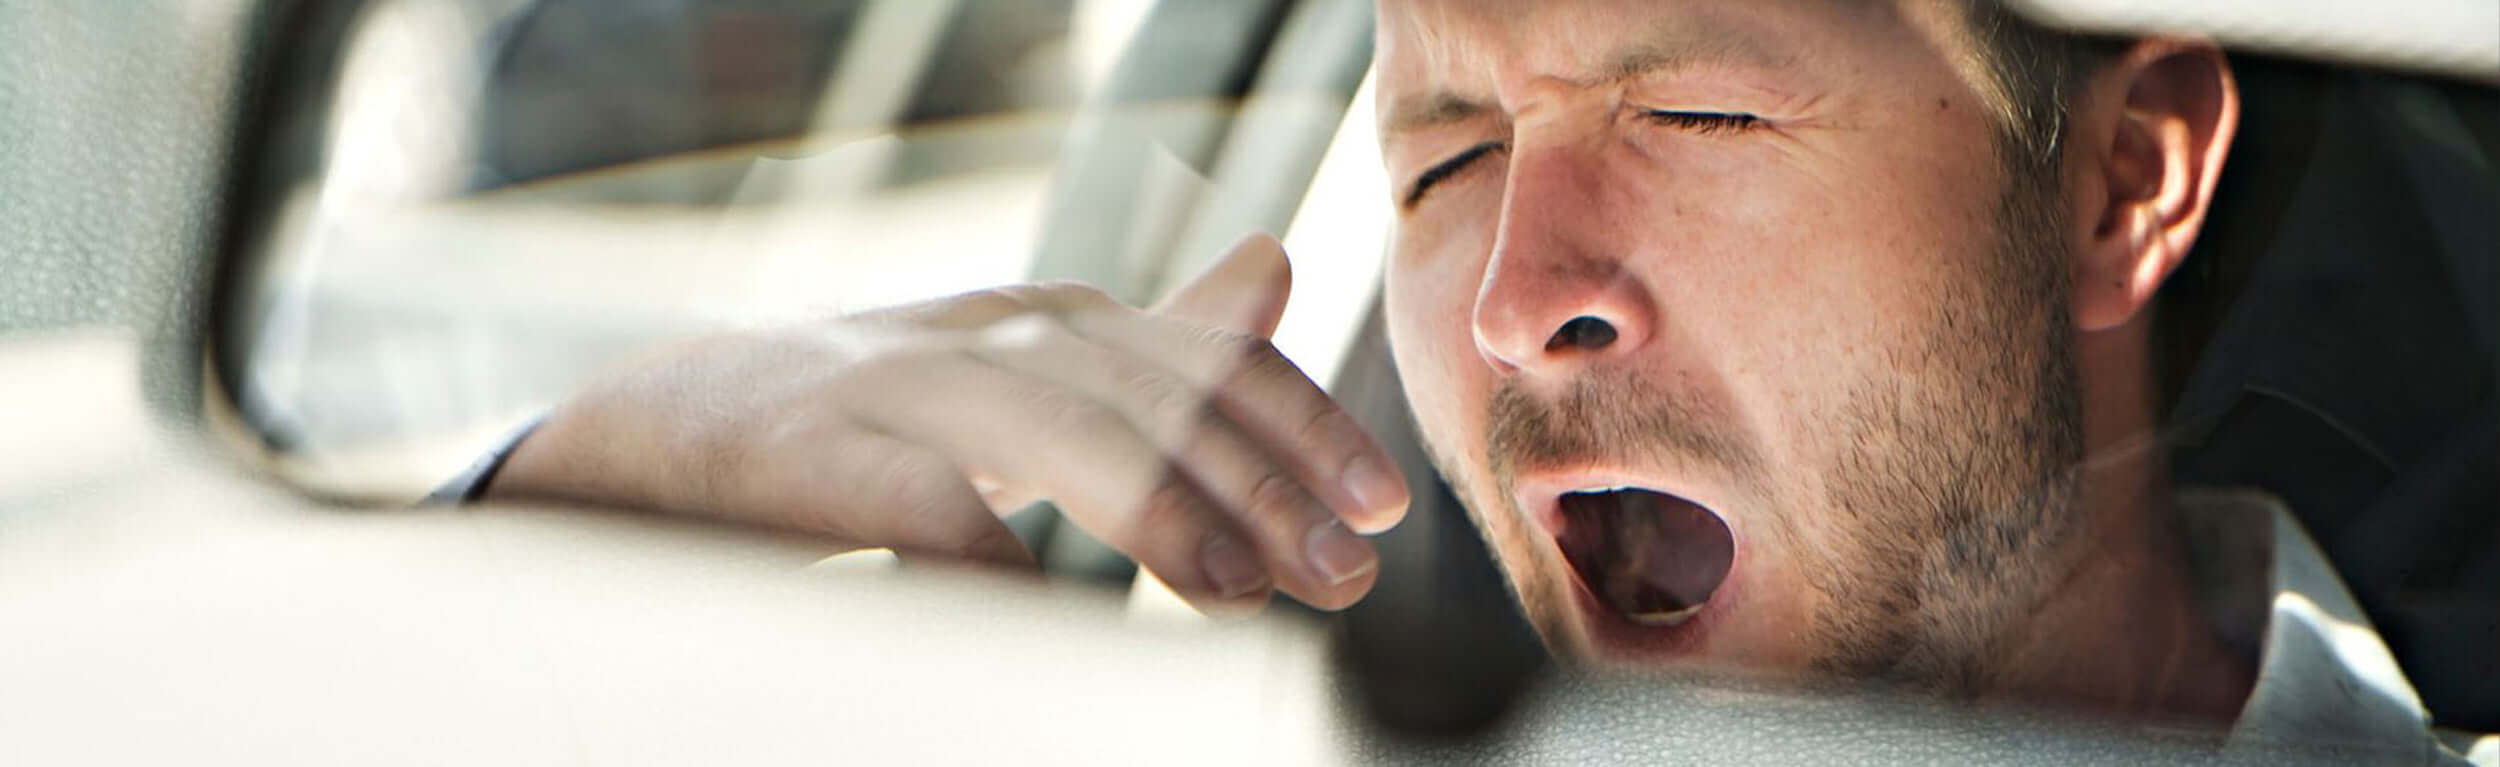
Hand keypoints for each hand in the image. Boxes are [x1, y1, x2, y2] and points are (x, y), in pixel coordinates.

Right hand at [484, 234, 1411, 610]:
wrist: (656, 431)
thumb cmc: (868, 419)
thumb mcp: (1018, 365)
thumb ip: (1145, 339)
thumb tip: (1273, 267)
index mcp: (1038, 323)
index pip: (1196, 357)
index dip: (1299, 423)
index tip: (1382, 506)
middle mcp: (978, 337)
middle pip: (1144, 389)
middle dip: (1257, 479)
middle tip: (1340, 570)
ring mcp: (889, 388)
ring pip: (1048, 424)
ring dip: (1157, 506)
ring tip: (1239, 588)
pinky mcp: (804, 456)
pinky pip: (914, 503)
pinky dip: (991, 555)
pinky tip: (1053, 613)